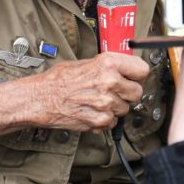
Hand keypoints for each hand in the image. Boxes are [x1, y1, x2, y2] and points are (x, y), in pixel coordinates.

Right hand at [30, 52, 149, 131]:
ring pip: (125, 108)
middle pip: (137, 92)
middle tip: (115, 91)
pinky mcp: (101, 120)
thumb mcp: (84, 62)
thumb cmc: (57, 80)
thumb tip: (123, 68)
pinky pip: (114, 121)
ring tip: (98, 100)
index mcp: (108, 64)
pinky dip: (105, 119)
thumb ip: (107, 66)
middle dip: (128, 92)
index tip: (134, 76)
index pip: (142, 70)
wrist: (41, 99)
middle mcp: (110, 82)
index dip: (137, 74)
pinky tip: (92, 110)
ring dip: (115, 106)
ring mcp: (107, 103)